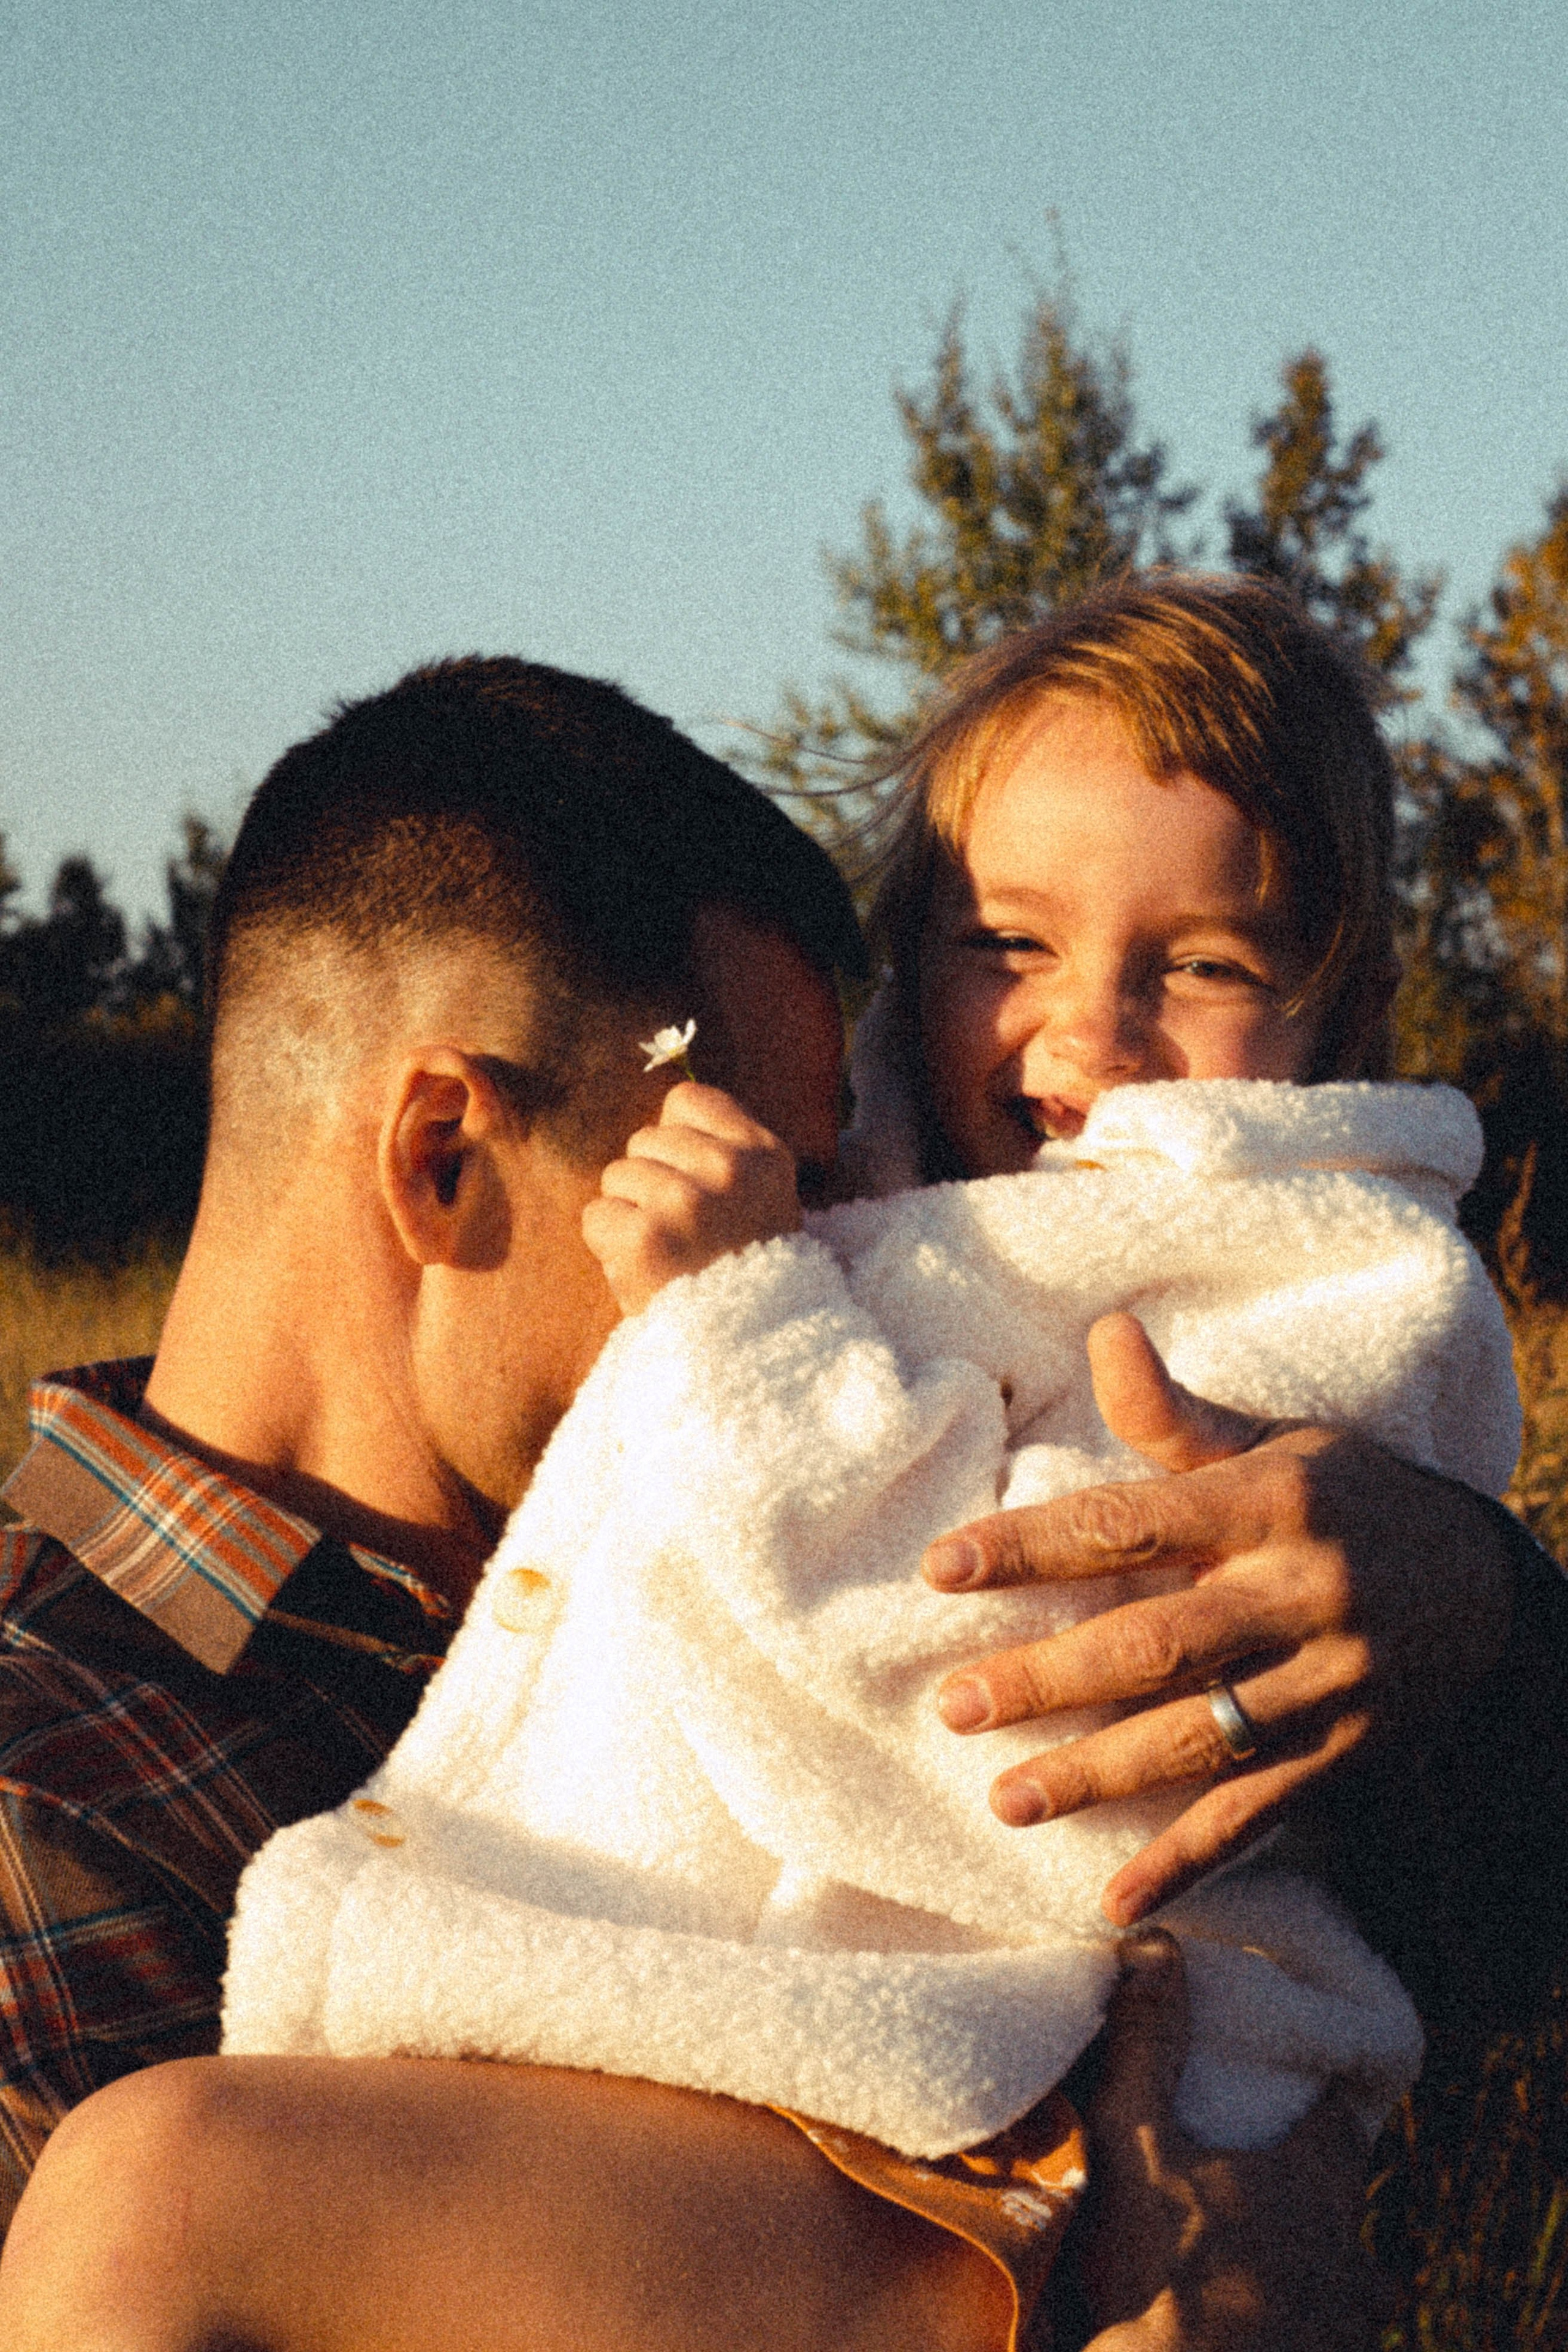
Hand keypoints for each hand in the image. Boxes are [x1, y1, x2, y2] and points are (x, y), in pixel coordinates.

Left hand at [583, 1081, 802, 1315]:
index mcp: (765, 1154)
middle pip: (644, 1139)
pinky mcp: (644, 1238)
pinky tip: (644, 1271)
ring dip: (629, 1215)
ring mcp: (685, 1201)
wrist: (751, 1352)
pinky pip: (596, 1216)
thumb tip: (659, 1124)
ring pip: (617, 1176)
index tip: (693, 1182)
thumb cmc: (747, 1276)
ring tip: (666, 1255)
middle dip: (649, 1182)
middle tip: (681, 1233)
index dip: (675, 1140)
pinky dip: (609, 1247)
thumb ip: (724, 1154)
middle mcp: (729, 1169)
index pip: (686, 1101)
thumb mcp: (763, 1202)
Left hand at [924, 1312, 1512, 1924]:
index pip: (1130, 1521)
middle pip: (1157, 1642)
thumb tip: (1102, 1330)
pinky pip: (1258, 1816)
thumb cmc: (1347, 1500)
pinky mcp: (1348, 1756)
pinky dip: (1187, 1862)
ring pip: (1199, 1736)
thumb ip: (1174, 1414)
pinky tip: (1113, 1904)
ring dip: (1099, 1774)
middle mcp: (1299, 1593)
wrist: (1491, 1586)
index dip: (1032, 1545)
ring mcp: (1329, 1684)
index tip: (940, 1568)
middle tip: (953, 1703)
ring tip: (1006, 1800)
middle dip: (1048, 1678)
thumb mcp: (1275, 1446)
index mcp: (1267, 1503)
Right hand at [1076, 1932, 1383, 2349]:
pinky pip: (1329, 2336)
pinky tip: (1273, 2323)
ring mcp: (1343, 2324)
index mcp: (1311, 2182)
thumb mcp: (1139, 2143)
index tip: (1310, 2085)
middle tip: (1288, 2180)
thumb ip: (1147, 2045)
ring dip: (1326, 2267)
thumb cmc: (1166, 2271)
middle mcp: (1346, 2252)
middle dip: (1325, 2190)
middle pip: (1349, 2203)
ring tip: (1285, 2262)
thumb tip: (1155, 1945)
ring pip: (1352, 2284)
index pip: (1337, 2121)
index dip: (1323, 2099)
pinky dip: (1307, 2324)